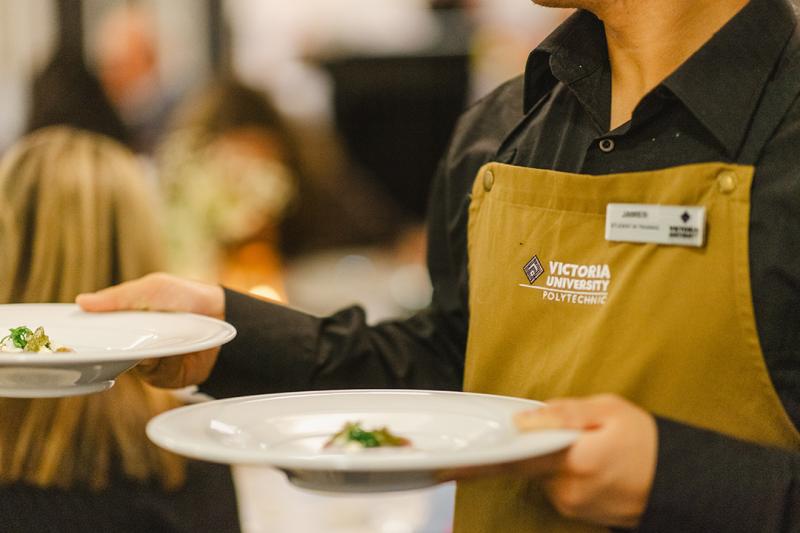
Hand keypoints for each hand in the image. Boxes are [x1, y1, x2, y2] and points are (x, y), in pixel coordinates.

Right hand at [76, 273, 224, 387]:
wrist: (226, 317)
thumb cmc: (188, 298)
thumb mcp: (153, 288)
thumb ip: (118, 297)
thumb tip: (81, 302)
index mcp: (126, 318)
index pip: (97, 329)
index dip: (84, 333)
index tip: (70, 335)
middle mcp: (134, 340)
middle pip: (109, 351)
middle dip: (107, 348)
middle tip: (109, 341)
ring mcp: (149, 359)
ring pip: (130, 363)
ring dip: (140, 353)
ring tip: (153, 341)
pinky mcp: (164, 375)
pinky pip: (153, 373)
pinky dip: (160, 362)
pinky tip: (171, 352)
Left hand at [442, 394, 656, 528]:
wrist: (680, 480)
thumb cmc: (645, 440)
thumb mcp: (608, 410)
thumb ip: (562, 414)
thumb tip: (521, 421)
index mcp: (573, 460)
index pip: (513, 459)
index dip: (479, 461)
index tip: (446, 465)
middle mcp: (567, 490)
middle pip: (528, 463)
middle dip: (538, 445)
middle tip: (575, 433)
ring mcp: (572, 506)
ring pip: (541, 475)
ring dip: (552, 460)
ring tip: (591, 448)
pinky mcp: (578, 514)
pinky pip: (556, 488)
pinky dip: (564, 473)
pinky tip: (592, 464)